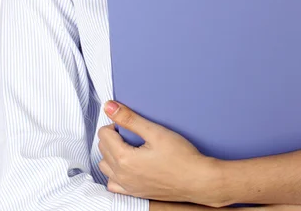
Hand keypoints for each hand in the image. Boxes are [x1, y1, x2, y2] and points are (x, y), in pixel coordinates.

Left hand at [98, 100, 216, 205]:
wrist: (197, 180)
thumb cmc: (181, 156)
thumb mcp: (155, 131)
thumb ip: (130, 119)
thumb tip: (109, 106)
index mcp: (124, 159)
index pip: (104, 135)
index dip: (115, 123)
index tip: (129, 122)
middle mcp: (122, 176)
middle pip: (103, 149)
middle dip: (113, 136)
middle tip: (132, 131)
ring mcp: (128, 187)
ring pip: (106, 167)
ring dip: (112, 153)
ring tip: (130, 146)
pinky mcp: (136, 193)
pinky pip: (114, 184)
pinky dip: (115, 172)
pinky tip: (128, 165)